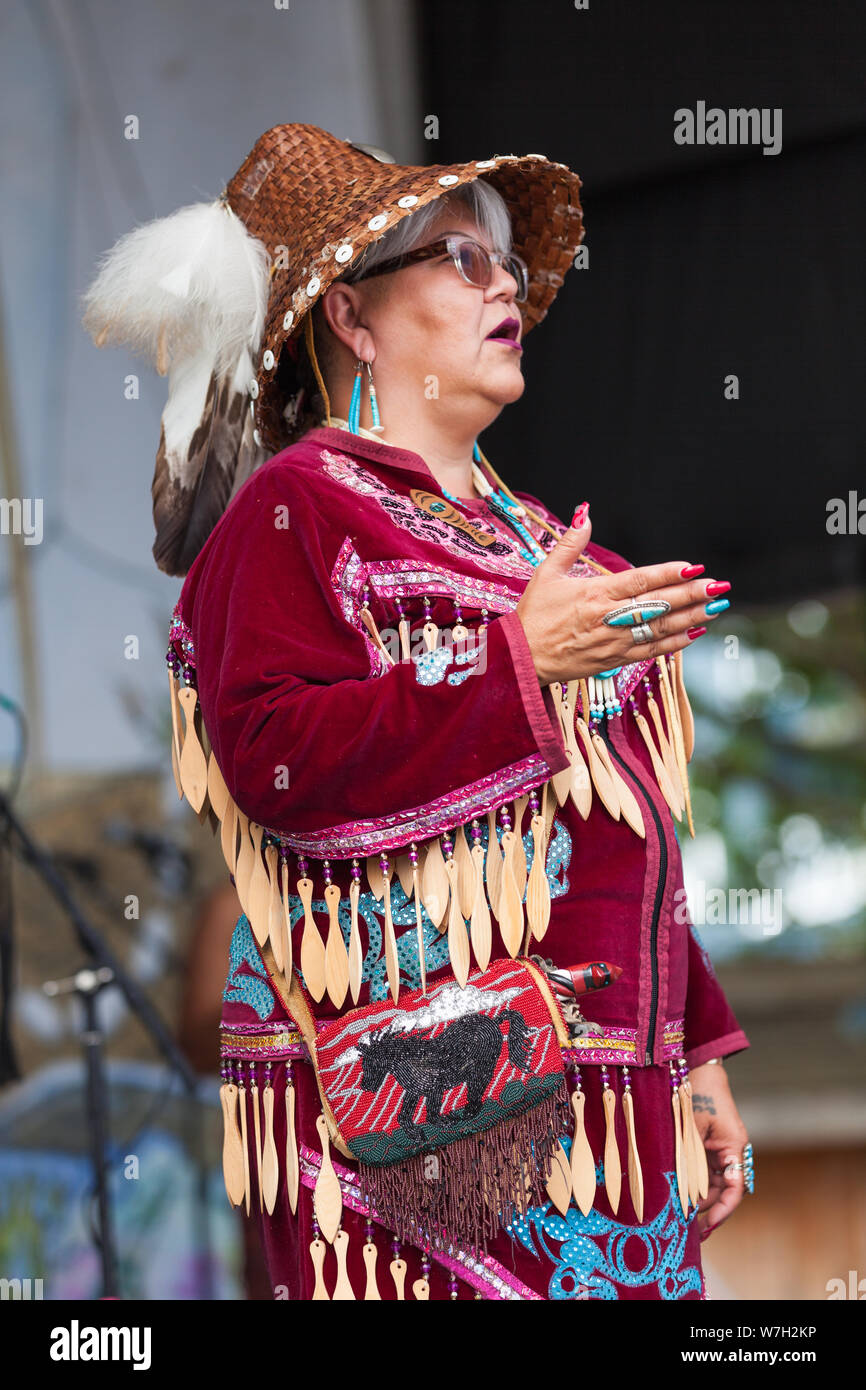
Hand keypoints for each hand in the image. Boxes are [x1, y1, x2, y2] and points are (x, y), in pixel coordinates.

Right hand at [514, 504, 731, 686]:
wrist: (522, 658)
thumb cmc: (534, 615)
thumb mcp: (547, 573)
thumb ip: (571, 542)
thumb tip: (585, 512)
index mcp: (594, 594)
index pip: (639, 581)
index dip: (669, 573)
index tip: (693, 567)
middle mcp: (608, 618)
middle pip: (658, 605)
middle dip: (691, 595)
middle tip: (718, 586)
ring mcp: (614, 641)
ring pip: (661, 629)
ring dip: (691, 617)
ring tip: (716, 606)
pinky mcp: (614, 659)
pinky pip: (652, 651)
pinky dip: (676, 643)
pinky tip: (696, 632)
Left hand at [688, 1062, 750, 1238]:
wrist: (699, 1069)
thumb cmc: (697, 1094)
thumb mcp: (691, 1127)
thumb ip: (688, 1157)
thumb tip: (681, 1192)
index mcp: (734, 1148)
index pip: (734, 1188)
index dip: (723, 1210)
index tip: (707, 1225)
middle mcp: (732, 1153)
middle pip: (724, 1191)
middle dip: (708, 1210)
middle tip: (689, 1229)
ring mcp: (720, 1151)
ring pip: (713, 1184)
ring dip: (700, 1199)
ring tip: (681, 1217)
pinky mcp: (709, 1147)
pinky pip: (704, 1172)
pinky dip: (694, 1184)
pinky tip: (680, 1196)